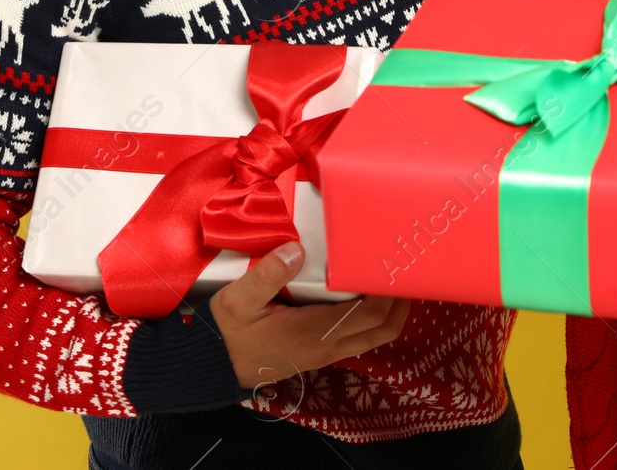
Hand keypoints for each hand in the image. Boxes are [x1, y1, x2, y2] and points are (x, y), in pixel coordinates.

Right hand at [208, 241, 410, 391]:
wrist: (210, 366)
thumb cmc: (226, 331)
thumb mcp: (238, 299)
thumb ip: (267, 275)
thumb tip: (297, 249)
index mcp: (315, 333)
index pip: (372, 316)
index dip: (392, 293)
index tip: (398, 265)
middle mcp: (327, 347)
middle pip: (383, 330)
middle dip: (402, 303)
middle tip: (406, 270)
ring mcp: (323, 352)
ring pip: (372, 336)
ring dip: (388, 310)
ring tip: (388, 277)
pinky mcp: (317, 352)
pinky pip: (357, 337)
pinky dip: (370, 317)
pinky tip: (361, 292)